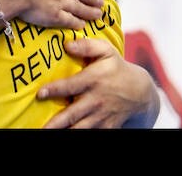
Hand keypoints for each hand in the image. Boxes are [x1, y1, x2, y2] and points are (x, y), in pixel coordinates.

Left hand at [38, 37, 159, 127]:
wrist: (141, 94)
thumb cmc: (117, 69)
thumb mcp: (106, 51)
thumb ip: (87, 46)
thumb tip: (67, 44)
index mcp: (93, 80)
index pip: (71, 85)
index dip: (55, 90)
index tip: (40, 94)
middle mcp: (96, 100)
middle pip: (72, 114)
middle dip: (56, 122)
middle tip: (41, 127)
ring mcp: (101, 116)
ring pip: (80, 129)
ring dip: (64, 132)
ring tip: (48, 134)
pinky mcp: (106, 128)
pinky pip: (92, 135)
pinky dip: (79, 136)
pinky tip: (65, 136)